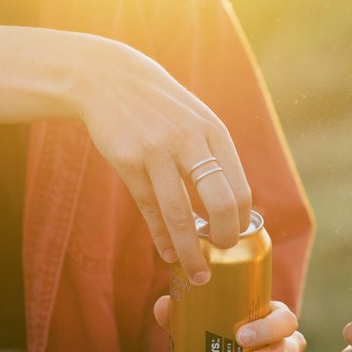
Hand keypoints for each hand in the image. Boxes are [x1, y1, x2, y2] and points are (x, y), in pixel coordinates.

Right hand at [74, 36, 251, 281]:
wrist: (110, 79)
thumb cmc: (160, 108)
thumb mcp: (195, 121)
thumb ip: (213, 157)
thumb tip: (230, 208)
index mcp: (214, 132)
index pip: (240, 188)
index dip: (240, 221)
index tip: (235, 237)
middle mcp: (189, 141)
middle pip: (219, 202)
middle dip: (224, 238)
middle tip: (220, 254)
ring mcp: (157, 151)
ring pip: (180, 214)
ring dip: (190, 251)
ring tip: (196, 272)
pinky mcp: (128, 162)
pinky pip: (150, 209)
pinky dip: (161, 237)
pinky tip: (168, 252)